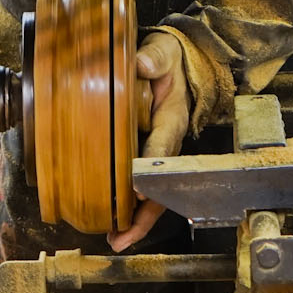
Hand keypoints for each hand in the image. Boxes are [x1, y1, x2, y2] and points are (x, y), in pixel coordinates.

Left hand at [109, 28, 194, 251]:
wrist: (180, 66)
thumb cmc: (169, 61)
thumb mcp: (163, 52)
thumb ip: (153, 57)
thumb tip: (142, 65)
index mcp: (172, 120)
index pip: (162, 150)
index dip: (150, 172)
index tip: (138, 189)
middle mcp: (168, 143)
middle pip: (160, 187)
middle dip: (143, 216)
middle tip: (122, 237)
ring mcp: (159, 153)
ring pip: (153, 194)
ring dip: (136, 219)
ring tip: (115, 240)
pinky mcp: (147, 155)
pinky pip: (142, 185)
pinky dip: (130, 206)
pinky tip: (113, 222)